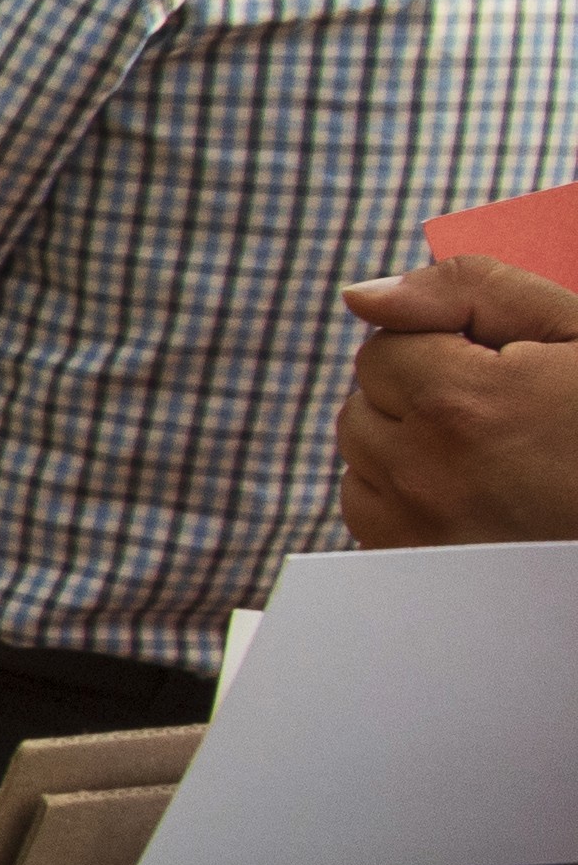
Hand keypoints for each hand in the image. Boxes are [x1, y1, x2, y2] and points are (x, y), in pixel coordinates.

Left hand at [342, 256, 577, 545]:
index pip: (384, 347)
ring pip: (362, 460)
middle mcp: (426, 473)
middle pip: (365, 403)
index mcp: (464, 403)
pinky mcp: (421, 574)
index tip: (495, 363)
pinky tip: (478, 493)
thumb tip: (363, 294)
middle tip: (502, 409)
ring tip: (494, 451)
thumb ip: (472, 291)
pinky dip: (408, 497)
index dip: (441, 345)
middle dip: (419, 392)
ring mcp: (419, 532)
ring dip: (408, 443)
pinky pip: (372, 515)